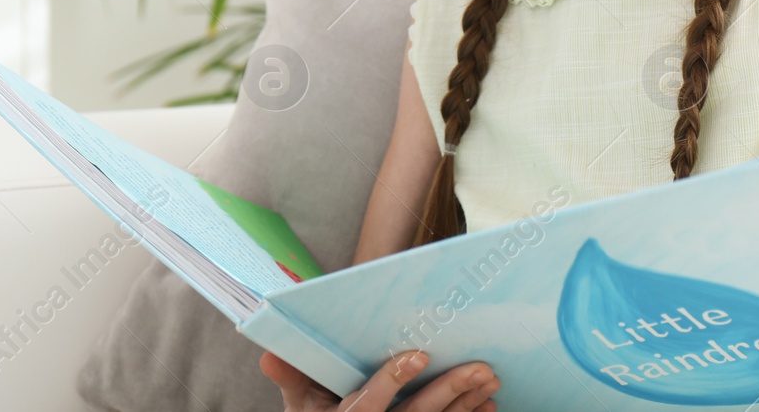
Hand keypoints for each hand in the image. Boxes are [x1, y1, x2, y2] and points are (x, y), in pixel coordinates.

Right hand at [260, 349, 499, 411]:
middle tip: (480, 369)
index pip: (369, 404)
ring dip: (467, 404)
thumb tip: (267, 353)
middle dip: (449, 392)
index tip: (419, 355)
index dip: (393, 381)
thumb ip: (291, 378)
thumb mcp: (299, 405)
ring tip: (490, 381)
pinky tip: (489, 405)